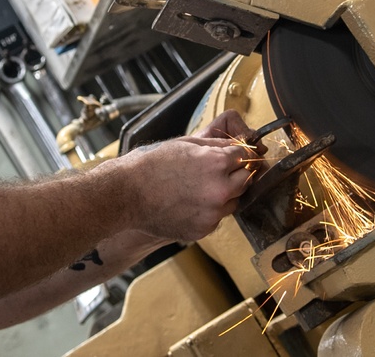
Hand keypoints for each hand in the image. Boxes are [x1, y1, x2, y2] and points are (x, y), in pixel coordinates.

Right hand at [118, 110, 262, 242]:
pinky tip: (188, 203)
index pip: (247, 157)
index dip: (240, 155)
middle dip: (236, 174)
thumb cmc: (152, 164)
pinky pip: (216, 218)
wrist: (127, 194)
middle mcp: (220, 190)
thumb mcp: (185, 144)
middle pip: (246, 180)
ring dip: (224, 194)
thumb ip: (217, 145)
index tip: (235, 157)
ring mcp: (212, 213)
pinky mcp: (203, 230)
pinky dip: (209, 211)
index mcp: (217, 163)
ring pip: (233, 202)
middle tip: (216, 172)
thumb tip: (238, 146)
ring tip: (198, 188)